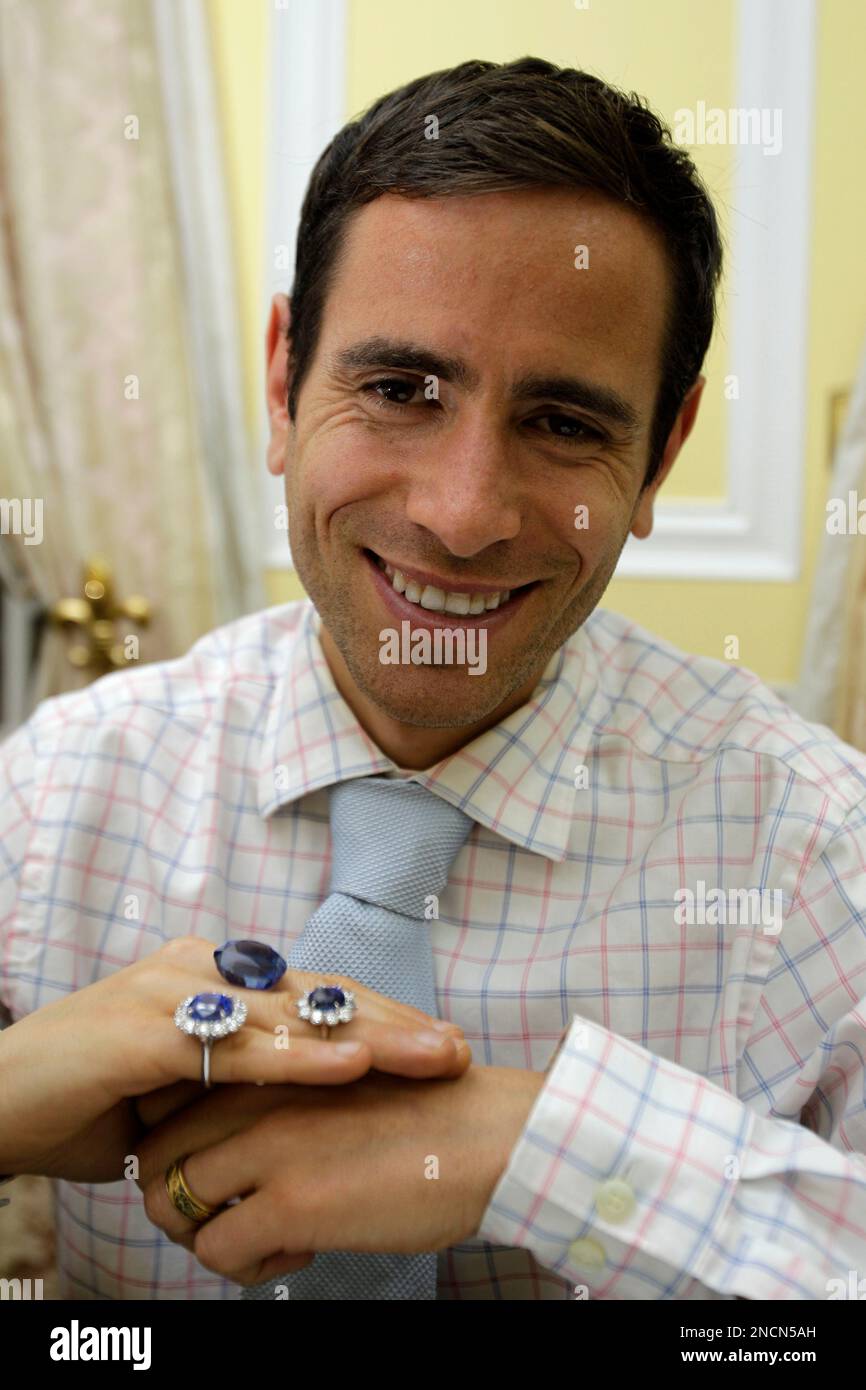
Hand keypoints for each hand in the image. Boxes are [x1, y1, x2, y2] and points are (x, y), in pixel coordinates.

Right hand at [0, 937, 467, 1179]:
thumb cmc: (85, 1098)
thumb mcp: (179, 1092)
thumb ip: (234, 1082)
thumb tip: (295, 1109)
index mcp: (211, 979)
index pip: (313, 995)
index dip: (379, 1019)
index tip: (438, 1045)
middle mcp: (199, 970)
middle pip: (316, 995)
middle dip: (393, 1025)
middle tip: (458, 1051)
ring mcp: (171, 991)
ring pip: (288, 1013)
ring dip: (366, 1037)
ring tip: (429, 1058)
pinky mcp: (144, 1029)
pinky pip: (234, 1045)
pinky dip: (296, 1056)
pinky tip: (349, 1065)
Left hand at [136, 1065, 545, 1285]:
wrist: (491, 1135)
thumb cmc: (430, 1109)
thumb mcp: (340, 1078)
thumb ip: (282, 1094)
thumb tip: (245, 1139)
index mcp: (268, 1061)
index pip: (166, 1103)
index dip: (178, 1146)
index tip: (219, 1171)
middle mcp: (254, 1095)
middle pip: (153, 1155)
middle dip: (180, 1197)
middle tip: (233, 1215)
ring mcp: (266, 1145)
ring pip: (169, 1203)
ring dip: (205, 1233)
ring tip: (264, 1236)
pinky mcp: (289, 1201)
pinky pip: (215, 1250)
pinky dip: (244, 1265)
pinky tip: (299, 1250)